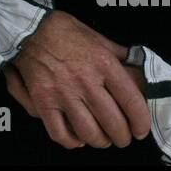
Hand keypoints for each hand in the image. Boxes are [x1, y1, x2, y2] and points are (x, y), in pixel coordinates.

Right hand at [6, 11, 150, 149]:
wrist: (29, 28)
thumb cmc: (64, 31)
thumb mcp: (97, 37)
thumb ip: (119, 56)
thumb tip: (138, 71)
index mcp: (104, 64)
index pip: (132, 102)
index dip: (141, 122)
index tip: (140, 129)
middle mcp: (85, 81)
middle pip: (113, 123)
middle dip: (122, 137)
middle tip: (122, 137)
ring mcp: (63, 93)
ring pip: (90, 133)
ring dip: (100, 141)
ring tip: (103, 139)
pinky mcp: (43, 102)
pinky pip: (60, 134)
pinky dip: (72, 142)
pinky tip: (78, 138)